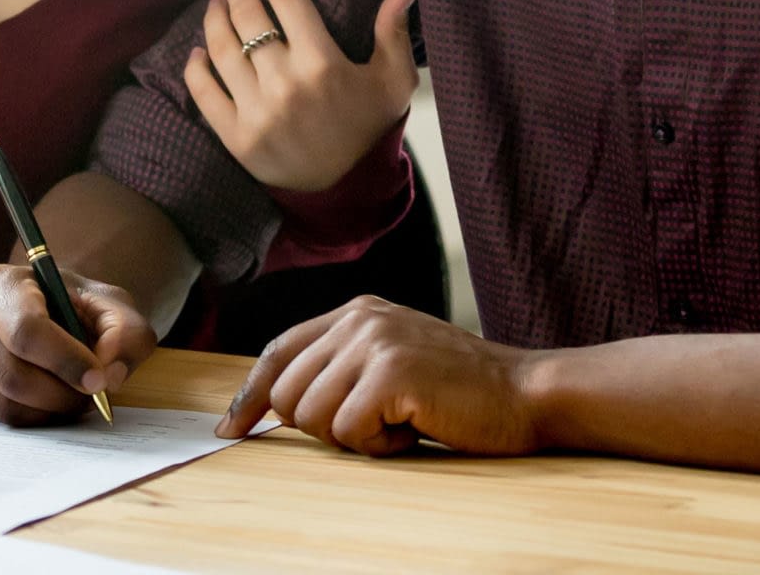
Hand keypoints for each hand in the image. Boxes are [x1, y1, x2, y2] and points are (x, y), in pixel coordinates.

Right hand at [0, 262, 159, 424]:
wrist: (40, 309)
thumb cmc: (73, 306)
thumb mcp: (111, 307)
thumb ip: (126, 334)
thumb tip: (107, 374)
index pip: (26, 331)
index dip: (66, 362)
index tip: (97, 380)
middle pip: (12, 376)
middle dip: (59, 396)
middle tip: (87, 397)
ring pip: (0, 404)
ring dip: (45, 412)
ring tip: (68, 397)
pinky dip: (23, 418)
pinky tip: (39, 398)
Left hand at [183, 0, 418, 190]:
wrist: (346, 187)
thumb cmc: (368, 125)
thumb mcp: (393, 80)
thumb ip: (394, 31)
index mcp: (322, 63)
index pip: (287, 1)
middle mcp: (285, 84)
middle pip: (249, 20)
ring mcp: (256, 112)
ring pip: (222, 51)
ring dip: (215, 20)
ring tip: (216, 6)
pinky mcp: (235, 137)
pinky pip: (204, 93)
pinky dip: (196, 68)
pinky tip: (198, 51)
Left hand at [216, 295, 541, 456]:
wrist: (526, 393)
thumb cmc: (461, 391)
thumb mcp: (393, 361)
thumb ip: (342, 368)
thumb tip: (277, 405)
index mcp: (355, 312)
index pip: (279, 351)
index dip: (251, 394)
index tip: (232, 428)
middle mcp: (359, 319)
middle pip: (287, 393)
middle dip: (320, 427)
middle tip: (374, 426)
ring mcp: (375, 343)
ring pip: (311, 416)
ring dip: (354, 438)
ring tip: (400, 423)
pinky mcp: (392, 373)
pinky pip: (348, 431)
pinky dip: (379, 446)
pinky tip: (414, 429)